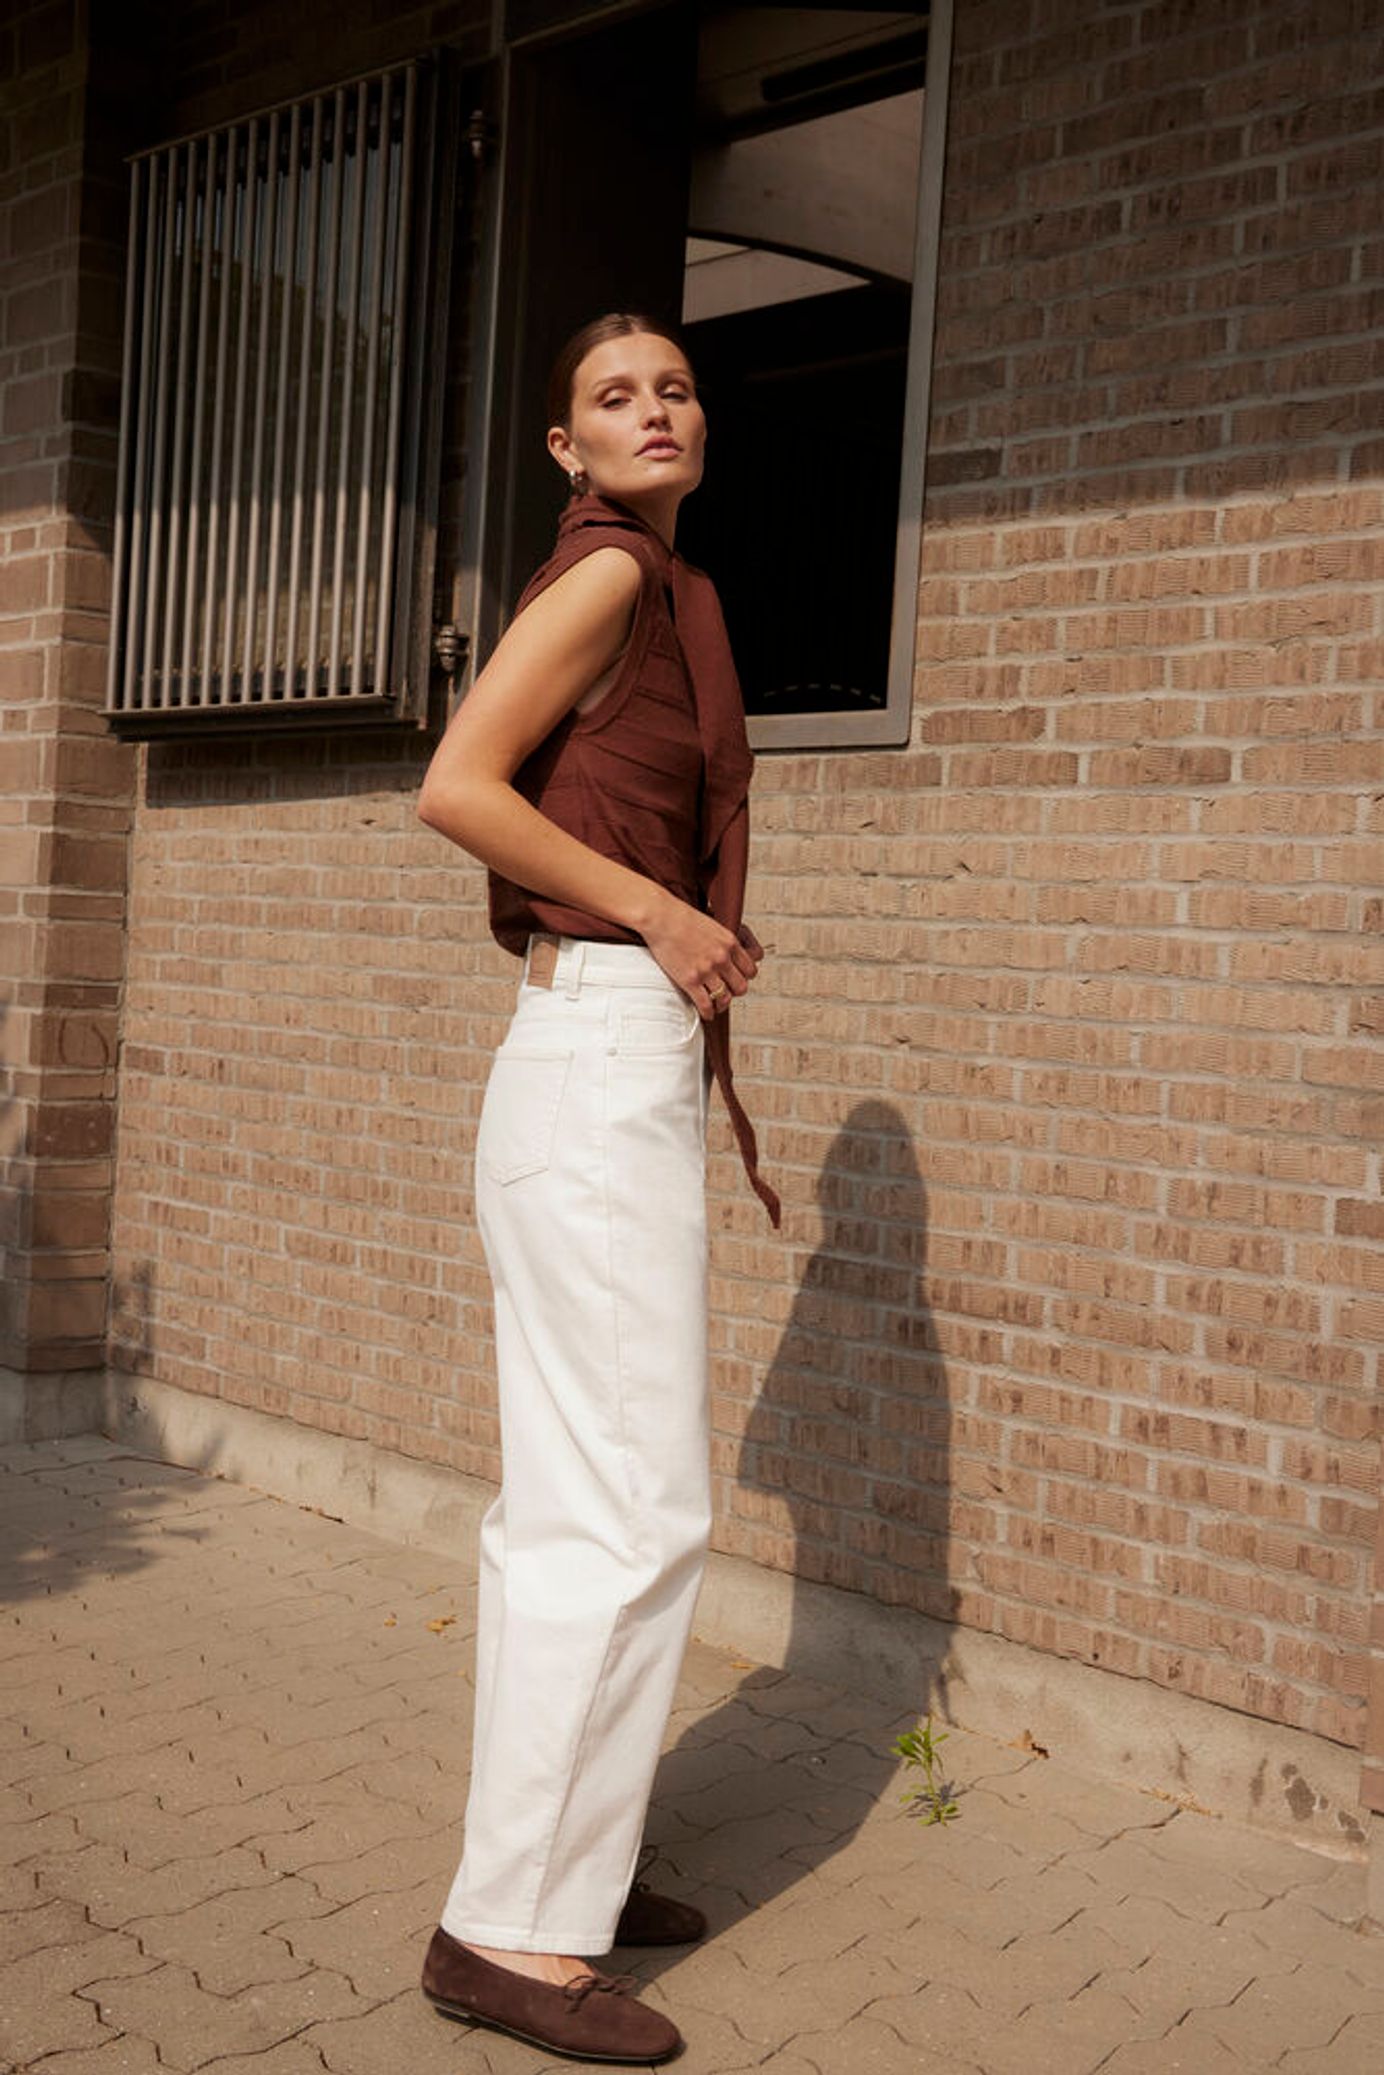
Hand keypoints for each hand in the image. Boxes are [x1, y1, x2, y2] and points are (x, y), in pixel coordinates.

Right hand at [641, 894, 760, 1019]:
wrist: (661, 917)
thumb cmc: (681, 918)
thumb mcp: (712, 925)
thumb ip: (722, 941)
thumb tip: (725, 951)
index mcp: (730, 943)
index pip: (750, 970)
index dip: (744, 978)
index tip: (736, 979)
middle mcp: (722, 958)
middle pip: (741, 987)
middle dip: (735, 992)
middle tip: (727, 992)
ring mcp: (706, 971)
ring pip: (725, 998)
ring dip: (722, 1005)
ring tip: (717, 1006)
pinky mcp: (690, 980)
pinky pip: (705, 1004)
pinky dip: (707, 1013)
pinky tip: (706, 1014)